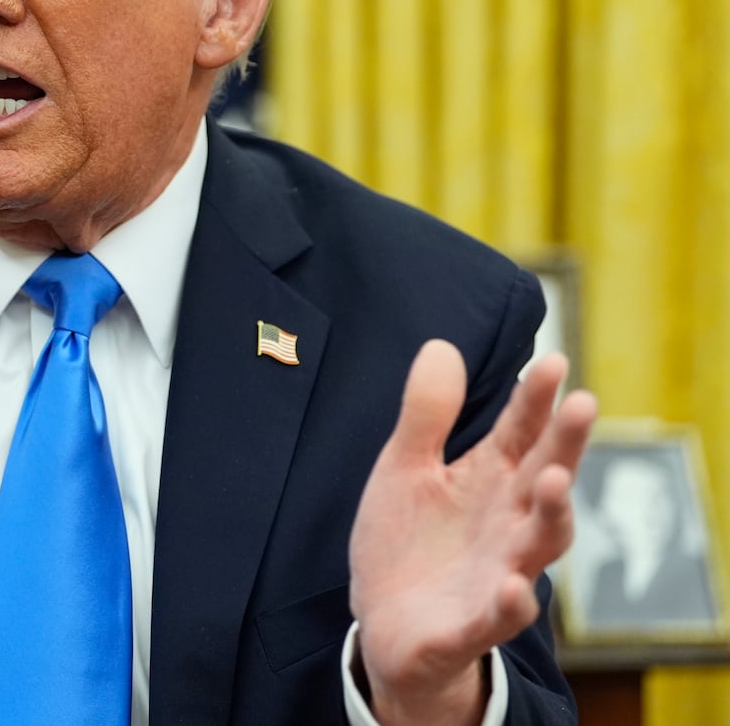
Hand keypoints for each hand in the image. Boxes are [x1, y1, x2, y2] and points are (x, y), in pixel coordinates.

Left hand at [349, 340, 597, 725]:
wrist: (384, 623)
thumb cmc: (407, 539)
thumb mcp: (405, 468)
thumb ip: (427, 415)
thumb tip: (441, 346)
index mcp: (490, 480)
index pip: (521, 432)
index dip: (537, 399)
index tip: (553, 361)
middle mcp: (507, 523)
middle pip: (546, 479)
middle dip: (566, 445)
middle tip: (584, 403)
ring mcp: (497, 573)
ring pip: (539, 544)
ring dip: (553, 514)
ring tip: (555, 480)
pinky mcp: (474, 623)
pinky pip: (500, 616)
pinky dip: (511, 604)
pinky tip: (514, 585)